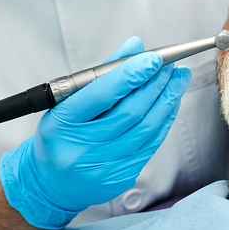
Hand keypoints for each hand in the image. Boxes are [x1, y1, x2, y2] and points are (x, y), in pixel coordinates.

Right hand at [0, 39, 189, 228]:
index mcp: (62, 122)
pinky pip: (148, 145)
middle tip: (171, 68)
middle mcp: (80, 147)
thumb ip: (102, 73)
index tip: (154, 59)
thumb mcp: (67, 102)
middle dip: (156, 85)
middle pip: (130, 112)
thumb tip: (135, 46)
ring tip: (177, 81)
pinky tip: (169, 104)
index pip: (102, 95)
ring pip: (145, 129)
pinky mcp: (118, 178)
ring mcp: (101, 167)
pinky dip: (163, 121)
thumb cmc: (60, 135)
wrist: (51, 183)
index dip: (132, 74)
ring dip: (166, 101)